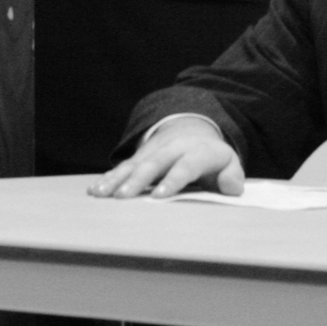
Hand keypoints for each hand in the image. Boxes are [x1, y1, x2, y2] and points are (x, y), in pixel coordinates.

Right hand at [89, 116, 244, 198]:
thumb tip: (232, 187)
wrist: (191, 128)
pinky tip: (95, 190)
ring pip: (134, 164)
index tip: (159, 195)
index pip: (186, 166)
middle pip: (154, 164)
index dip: (173, 180)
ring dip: (117, 179)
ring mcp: (154, 151)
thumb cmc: (211, 157)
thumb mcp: (228, 163)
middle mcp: (173, 148)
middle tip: (123, 197)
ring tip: (101, 194)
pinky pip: (123, 166)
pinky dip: (109, 177)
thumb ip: (232, 176)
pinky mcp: (140, 156)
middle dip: (137, 180)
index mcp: (198, 152)